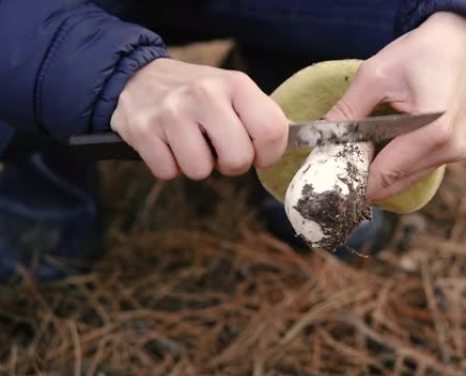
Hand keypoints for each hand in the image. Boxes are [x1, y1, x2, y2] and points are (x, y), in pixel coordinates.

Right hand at [111, 59, 288, 179]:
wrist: (141, 77)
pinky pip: (167, 172)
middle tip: (220, 150)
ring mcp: (172, 111)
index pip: (272, 131)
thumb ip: (262, 118)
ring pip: (200, 171)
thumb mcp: (235, 92)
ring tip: (192, 144)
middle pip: (238, 159)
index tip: (258, 154)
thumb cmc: (200, 95)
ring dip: (198, 166)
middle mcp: (205, 94)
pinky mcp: (143, 129)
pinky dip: (170, 166)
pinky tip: (168, 144)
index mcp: (236, 84)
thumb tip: (287, 149)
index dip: (269, 155)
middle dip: (232, 165)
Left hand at [325, 12, 465, 200]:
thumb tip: (318, 139)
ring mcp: (453, 153)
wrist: (457, 42)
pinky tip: (376, 151)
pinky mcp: (453, 152)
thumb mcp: (375, 76)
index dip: (352, 180)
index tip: (326, 179)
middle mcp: (448, 148)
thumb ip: (347, 111)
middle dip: (362, 180)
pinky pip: (414, 171)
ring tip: (354, 156)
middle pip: (393, 184)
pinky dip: (393, 166)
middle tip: (333, 169)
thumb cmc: (418, 53)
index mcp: (433, 130)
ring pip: (403, 182)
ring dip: (377, 174)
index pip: (384, 174)